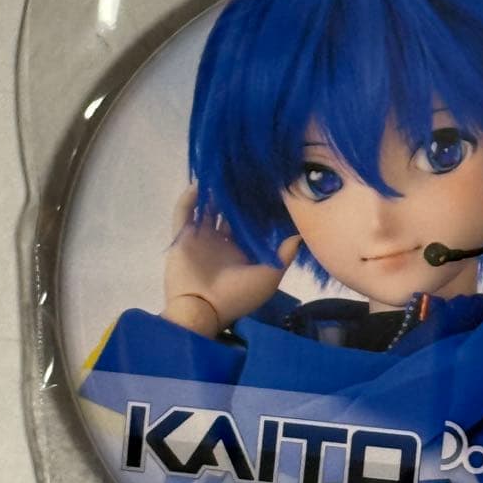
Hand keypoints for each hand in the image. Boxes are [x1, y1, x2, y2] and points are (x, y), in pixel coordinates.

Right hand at [162, 185, 299, 336]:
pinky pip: (183, 213)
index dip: (257, 207)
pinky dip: (188, 199)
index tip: (268, 187)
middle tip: (246, 173)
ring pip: (206, 208)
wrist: (203, 310)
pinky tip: (200, 184)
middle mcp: (221, 242)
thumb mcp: (269, 276)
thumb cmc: (238, 296)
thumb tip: (300, 234)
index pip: (250, 223)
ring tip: (224, 173)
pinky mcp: (182, 237)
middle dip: (236, 195)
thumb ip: (284, 254)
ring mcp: (200, 238)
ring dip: (213, 193)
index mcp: (241, 251)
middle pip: (228, 212)